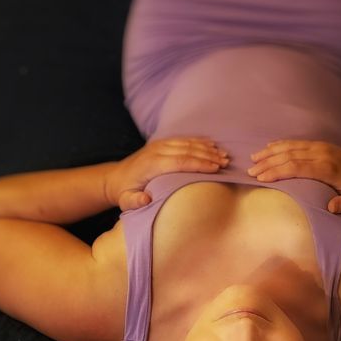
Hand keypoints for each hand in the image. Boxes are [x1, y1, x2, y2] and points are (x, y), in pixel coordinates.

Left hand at [110, 138, 228, 209]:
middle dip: (208, 156)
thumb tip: (145, 199)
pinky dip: (199, 142)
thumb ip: (134, 201)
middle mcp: (156, 151)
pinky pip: (183, 140)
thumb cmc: (124, 192)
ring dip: (207, 148)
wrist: (115, 177)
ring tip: (224, 155)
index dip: (199, 164)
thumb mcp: (125, 200)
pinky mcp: (162, 143)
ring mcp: (159, 144)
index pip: (180, 161)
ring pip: (188, 143)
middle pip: (187, 150)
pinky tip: (212, 145)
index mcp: (151, 164)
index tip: (216, 168)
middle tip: (226, 162)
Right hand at [248, 140, 340, 212]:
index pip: (297, 167)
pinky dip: (280, 145)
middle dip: (268, 163)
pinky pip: (296, 143)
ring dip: (271, 152)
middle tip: (250, 172)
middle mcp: (322, 154)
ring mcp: (320, 147)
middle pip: (290, 155)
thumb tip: (330, 207)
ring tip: (253, 159)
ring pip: (291, 147)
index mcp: (328, 168)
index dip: (278, 171)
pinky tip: (268, 148)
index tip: (261, 178)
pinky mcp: (320, 145)